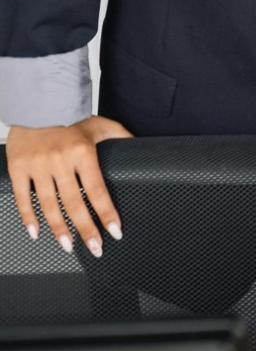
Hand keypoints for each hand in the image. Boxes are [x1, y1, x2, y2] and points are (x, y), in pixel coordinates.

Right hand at [5, 117, 131, 256]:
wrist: (37, 102)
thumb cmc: (71, 116)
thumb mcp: (101, 124)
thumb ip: (121, 138)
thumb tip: (142, 150)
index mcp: (83, 152)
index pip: (98, 190)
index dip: (106, 213)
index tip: (115, 231)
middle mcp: (60, 161)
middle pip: (74, 203)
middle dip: (86, 229)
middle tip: (95, 248)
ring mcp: (37, 166)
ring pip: (48, 205)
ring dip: (59, 229)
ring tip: (68, 245)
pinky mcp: (18, 168)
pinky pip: (22, 198)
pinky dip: (28, 217)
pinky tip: (36, 233)